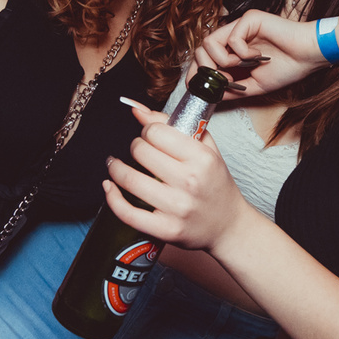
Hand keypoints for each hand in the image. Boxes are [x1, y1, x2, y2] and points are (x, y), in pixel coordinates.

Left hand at [102, 103, 248, 254]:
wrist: (228, 225)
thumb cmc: (215, 185)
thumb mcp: (206, 149)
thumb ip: (175, 125)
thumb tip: (138, 110)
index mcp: (202, 158)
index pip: (156, 132)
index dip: (148, 130)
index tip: (149, 136)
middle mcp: (190, 182)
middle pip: (141, 151)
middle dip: (135, 147)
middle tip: (138, 151)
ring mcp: (177, 207)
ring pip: (130, 179)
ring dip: (115, 168)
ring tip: (115, 165)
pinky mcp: (165, 229)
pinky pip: (128, 213)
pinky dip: (112, 198)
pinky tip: (110, 187)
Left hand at [194, 10, 326, 97]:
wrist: (309, 57)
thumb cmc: (288, 68)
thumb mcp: (254, 86)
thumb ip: (233, 89)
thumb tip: (211, 96)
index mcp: (233, 50)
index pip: (204, 57)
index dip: (196, 73)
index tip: (199, 88)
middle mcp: (233, 35)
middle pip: (201, 49)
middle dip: (207, 69)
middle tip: (226, 79)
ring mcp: (240, 26)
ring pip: (209, 42)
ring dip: (223, 61)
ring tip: (242, 66)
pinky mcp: (250, 18)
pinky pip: (232, 38)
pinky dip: (242, 53)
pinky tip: (257, 56)